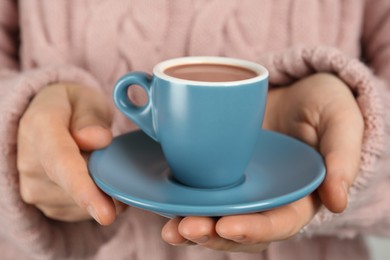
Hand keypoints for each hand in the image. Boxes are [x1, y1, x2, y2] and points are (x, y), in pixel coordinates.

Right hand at [17, 83, 124, 224]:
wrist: (44, 120)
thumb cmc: (72, 107)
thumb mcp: (85, 99)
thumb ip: (91, 118)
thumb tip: (99, 139)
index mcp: (40, 126)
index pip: (62, 162)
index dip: (84, 189)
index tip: (106, 213)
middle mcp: (29, 161)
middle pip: (76, 187)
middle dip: (106, 185)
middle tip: (124, 171)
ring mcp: (33, 187)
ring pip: (80, 204)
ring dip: (102, 192)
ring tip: (104, 165)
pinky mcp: (44, 203)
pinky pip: (79, 211)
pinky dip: (96, 200)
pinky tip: (98, 180)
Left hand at [161, 73, 363, 251]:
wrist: (296, 88)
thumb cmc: (324, 104)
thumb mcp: (341, 121)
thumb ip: (343, 157)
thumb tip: (338, 201)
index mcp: (300, 196)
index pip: (278, 222)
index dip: (255, 229)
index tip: (229, 225)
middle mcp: (267, 198)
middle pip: (240, 228)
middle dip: (213, 233)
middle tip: (185, 228)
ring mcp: (243, 186)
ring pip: (217, 216)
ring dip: (192, 226)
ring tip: (169, 228)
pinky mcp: (222, 170)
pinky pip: (203, 193)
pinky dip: (183, 203)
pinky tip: (163, 204)